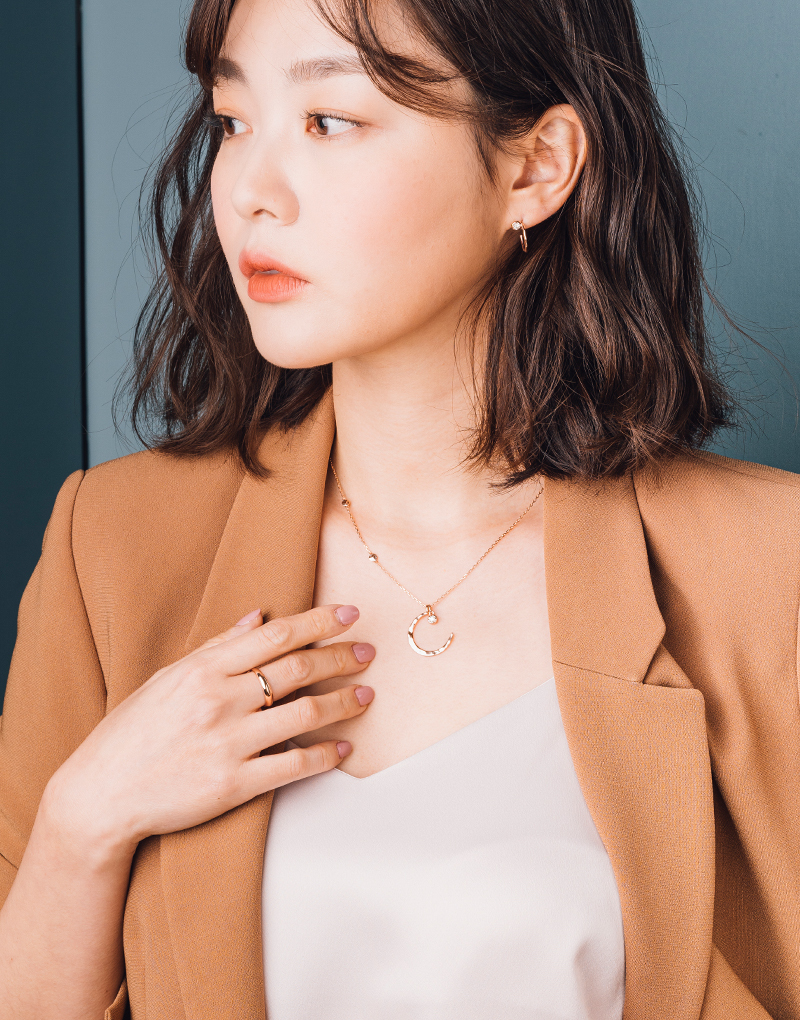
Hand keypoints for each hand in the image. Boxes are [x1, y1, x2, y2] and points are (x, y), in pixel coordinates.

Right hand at [41, 605, 374, 857]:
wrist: (100, 795)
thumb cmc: (131, 733)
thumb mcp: (168, 678)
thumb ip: (217, 647)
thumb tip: (258, 615)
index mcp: (202, 670)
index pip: (275, 635)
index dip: (319, 620)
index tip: (349, 613)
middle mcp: (218, 701)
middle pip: (297, 667)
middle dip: (341, 656)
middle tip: (369, 652)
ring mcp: (228, 743)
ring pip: (304, 713)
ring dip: (343, 702)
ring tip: (365, 696)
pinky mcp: (234, 785)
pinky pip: (294, 765)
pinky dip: (325, 755)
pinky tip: (343, 749)